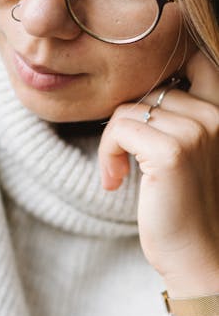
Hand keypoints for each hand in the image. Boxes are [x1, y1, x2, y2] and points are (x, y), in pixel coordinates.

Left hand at [99, 51, 218, 296]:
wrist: (198, 256)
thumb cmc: (186, 206)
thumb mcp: (188, 151)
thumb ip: (177, 116)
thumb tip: (136, 90)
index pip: (194, 60)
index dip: (161, 73)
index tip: (141, 118)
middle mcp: (215, 115)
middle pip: (146, 91)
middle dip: (126, 125)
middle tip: (123, 162)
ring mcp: (195, 131)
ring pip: (127, 110)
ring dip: (113, 143)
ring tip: (120, 174)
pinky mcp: (170, 152)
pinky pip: (118, 129)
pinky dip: (107, 153)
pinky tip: (115, 181)